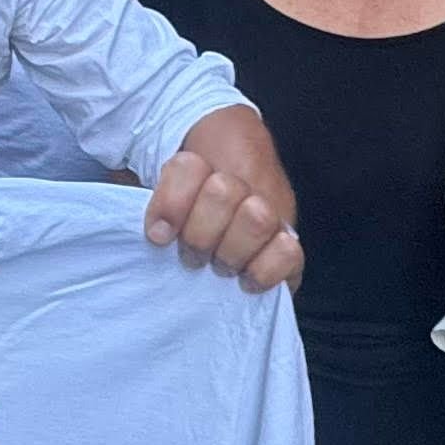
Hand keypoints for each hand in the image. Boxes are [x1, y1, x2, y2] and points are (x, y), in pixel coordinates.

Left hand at [143, 148, 303, 288]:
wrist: (242, 186)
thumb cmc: (191, 217)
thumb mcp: (163, 196)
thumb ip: (155, 203)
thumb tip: (154, 231)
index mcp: (208, 164)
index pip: (188, 167)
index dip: (171, 203)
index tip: (159, 234)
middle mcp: (243, 184)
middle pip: (222, 192)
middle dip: (199, 233)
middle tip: (191, 255)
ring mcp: (272, 214)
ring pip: (256, 218)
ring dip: (230, 250)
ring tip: (218, 265)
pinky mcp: (290, 248)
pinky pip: (288, 253)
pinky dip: (265, 270)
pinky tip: (246, 280)